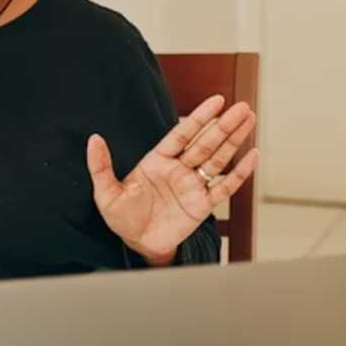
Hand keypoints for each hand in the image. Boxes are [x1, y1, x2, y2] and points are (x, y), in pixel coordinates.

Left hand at [87, 96, 258, 264]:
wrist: (137, 245)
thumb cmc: (122, 217)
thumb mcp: (106, 192)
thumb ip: (101, 166)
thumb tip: (93, 139)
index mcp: (157, 161)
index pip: (182, 134)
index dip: (199, 117)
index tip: (217, 100)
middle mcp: (178, 169)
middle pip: (205, 142)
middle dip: (224, 125)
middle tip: (243, 107)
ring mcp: (193, 186)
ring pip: (218, 159)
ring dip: (234, 141)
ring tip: (250, 120)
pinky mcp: (202, 205)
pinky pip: (224, 187)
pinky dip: (239, 173)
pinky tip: (252, 156)